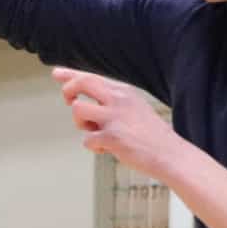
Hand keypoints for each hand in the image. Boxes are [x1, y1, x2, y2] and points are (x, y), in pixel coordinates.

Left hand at [52, 67, 177, 178]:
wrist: (169, 154)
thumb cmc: (150, 135)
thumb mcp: (134, 108)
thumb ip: (111, 101)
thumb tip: (82, 101)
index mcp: (123, 91)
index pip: (91, 76)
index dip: (71, 75)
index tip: (57, 73)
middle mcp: (118, 99)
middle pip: (81, 83)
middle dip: (68, 90)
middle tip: (68, 100)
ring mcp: (114, 118)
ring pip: (78, 109)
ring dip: (81, 123)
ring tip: (96, 132)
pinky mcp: (112, 137)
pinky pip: (87, 140)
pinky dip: (95, 147)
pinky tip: (108, 149)